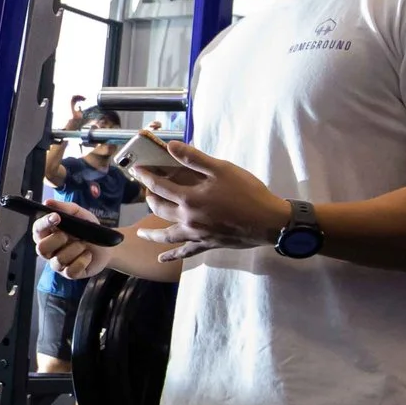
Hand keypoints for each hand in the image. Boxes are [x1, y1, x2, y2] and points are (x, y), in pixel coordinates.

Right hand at [33, 200, 110, 280]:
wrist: (107, 246)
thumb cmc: (89, 230)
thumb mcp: (80, 215)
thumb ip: (65, 208)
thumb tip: (47, 202)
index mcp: (48, 234)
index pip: (37, 229)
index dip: (44, 223)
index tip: (56, 217)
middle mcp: (49, 250)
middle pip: (41, 249)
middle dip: (57, 240)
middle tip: (69, 235)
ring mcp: (58, 263)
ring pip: (58, 260)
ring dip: (74, 250)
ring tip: (84, 245)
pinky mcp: (69, 273)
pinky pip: (70, 271)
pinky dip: (82, 261)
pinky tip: (88, 256)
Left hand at [132, 138, 289, 262]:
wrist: (269, 221)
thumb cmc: (248, 192)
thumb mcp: (222, 169)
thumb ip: (194, 158)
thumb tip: (170, 145)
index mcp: (189, 198)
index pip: (159, 186)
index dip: (146, 177)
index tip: (137, 171)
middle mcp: (188, 218)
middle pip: (160, 209)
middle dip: (150, 199)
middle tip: (146, 192)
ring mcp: (197, 234)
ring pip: (167, 235)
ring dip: (152, 233)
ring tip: (141, 233)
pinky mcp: (207, 244)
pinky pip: (185, 252)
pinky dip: (172, 256)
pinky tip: (162, 259)